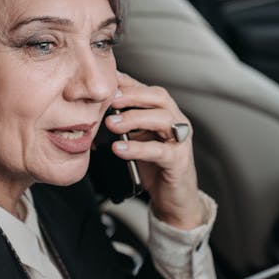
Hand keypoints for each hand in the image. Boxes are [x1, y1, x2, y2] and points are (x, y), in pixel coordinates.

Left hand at [104, 71, 203, 229]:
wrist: (174, 198)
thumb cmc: (155, 167)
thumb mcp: (138, 139)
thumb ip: (125, 123)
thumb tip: (98, 110)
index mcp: (165, 113)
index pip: (147, 89)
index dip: (128, 82)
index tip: (107, 80)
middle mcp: (176, 122)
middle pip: (159, 97)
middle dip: (133, 95)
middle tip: (109, 100)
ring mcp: (180, 141)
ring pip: (162, 119)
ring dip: (134, 118)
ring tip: (111, 124)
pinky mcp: (179, 161)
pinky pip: (159, 151)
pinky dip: (138, 148)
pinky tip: (119, 148)